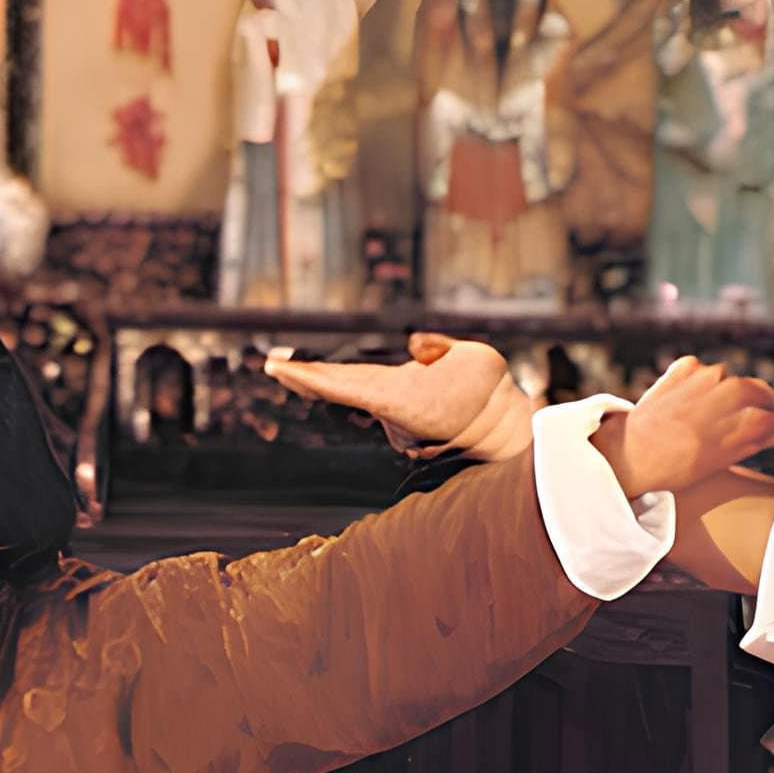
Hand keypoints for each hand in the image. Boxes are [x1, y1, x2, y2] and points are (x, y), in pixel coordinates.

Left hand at [267, 334, 531, 461]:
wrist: (501, 428)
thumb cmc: (488, 389)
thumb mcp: (474, 357)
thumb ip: (439, 347)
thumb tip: (414, 344)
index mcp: (400, 395)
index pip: (345, 384)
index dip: (311, 376)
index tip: (279, 368)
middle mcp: (391, 411)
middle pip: (339, 391)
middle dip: (304, 377)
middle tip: (271, 365)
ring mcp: (393, 421)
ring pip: (358, 393)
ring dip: (333, 382)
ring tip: (302, 371)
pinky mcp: (399, 423)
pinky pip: (375, 398)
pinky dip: (364, 388)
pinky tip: (370, 383)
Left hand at [602, 356, 773, 499]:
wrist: (631, 453)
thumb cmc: (677, 465)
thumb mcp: (721, 460)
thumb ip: (756, 441)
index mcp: (734, 423)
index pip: (769, 417)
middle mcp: (722, 395)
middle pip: (756, 390)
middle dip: (763, 402)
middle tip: (762, 413)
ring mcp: (702, 377)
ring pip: (729, 378)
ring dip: (731, 391)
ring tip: (719, 411)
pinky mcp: (683, 367)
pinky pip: (704, 369)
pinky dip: (704, 381)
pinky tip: (696, 399)